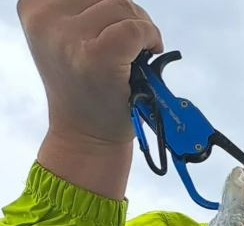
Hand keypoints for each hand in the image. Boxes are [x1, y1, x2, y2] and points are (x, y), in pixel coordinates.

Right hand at [18, 0, 162, 196]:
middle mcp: (46, 19)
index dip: (108, 5)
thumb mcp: (69, 38)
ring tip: (136, 54)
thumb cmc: (86, 87)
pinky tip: (149, 52)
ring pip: (121, 7)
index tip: (112, 26)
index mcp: (34, 8)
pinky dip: (149, 37)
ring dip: (140, 27)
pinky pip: (134, 29)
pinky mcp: (96, 56)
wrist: (87, 134)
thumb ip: (86, 12)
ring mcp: (69, 38)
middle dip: (128, 15)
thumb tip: (122, 2)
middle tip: (133, 44)